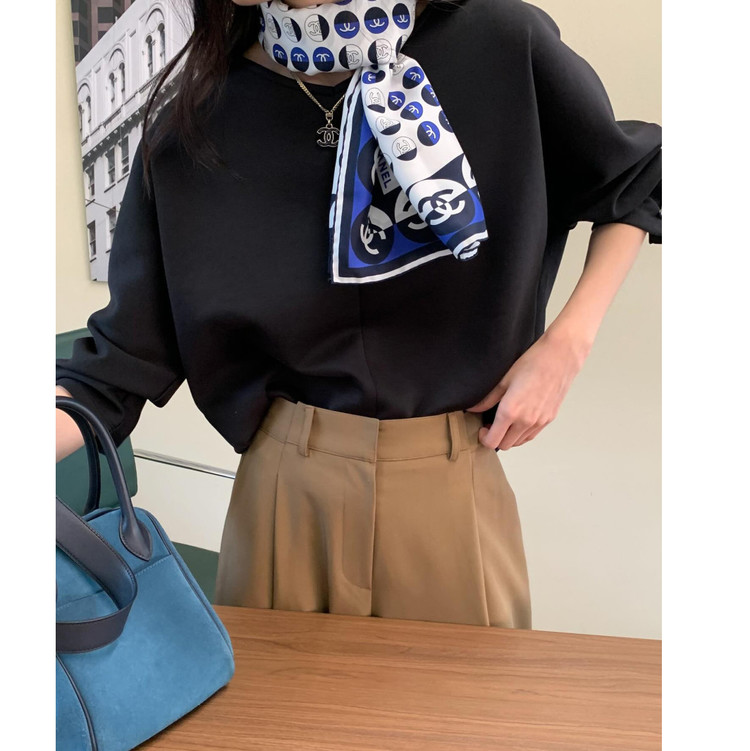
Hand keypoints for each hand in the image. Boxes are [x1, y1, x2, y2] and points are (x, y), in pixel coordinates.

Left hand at [465, 329, 590, 449]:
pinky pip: (531, 435)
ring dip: (509, 437)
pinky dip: (522, 433)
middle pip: (505, 445)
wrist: (559, 358)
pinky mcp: (549, 419)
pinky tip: (519, 420)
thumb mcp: (503, 380)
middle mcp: (525, 421)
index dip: (483, 438)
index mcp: (511, 412)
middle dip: (495, 438)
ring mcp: (539, 422)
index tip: (482, 428)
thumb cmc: (532, 363)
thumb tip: (473, 408)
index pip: (492, 441)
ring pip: (519, 442)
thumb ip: (487, 399)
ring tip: (506, 421)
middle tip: (492, 424)